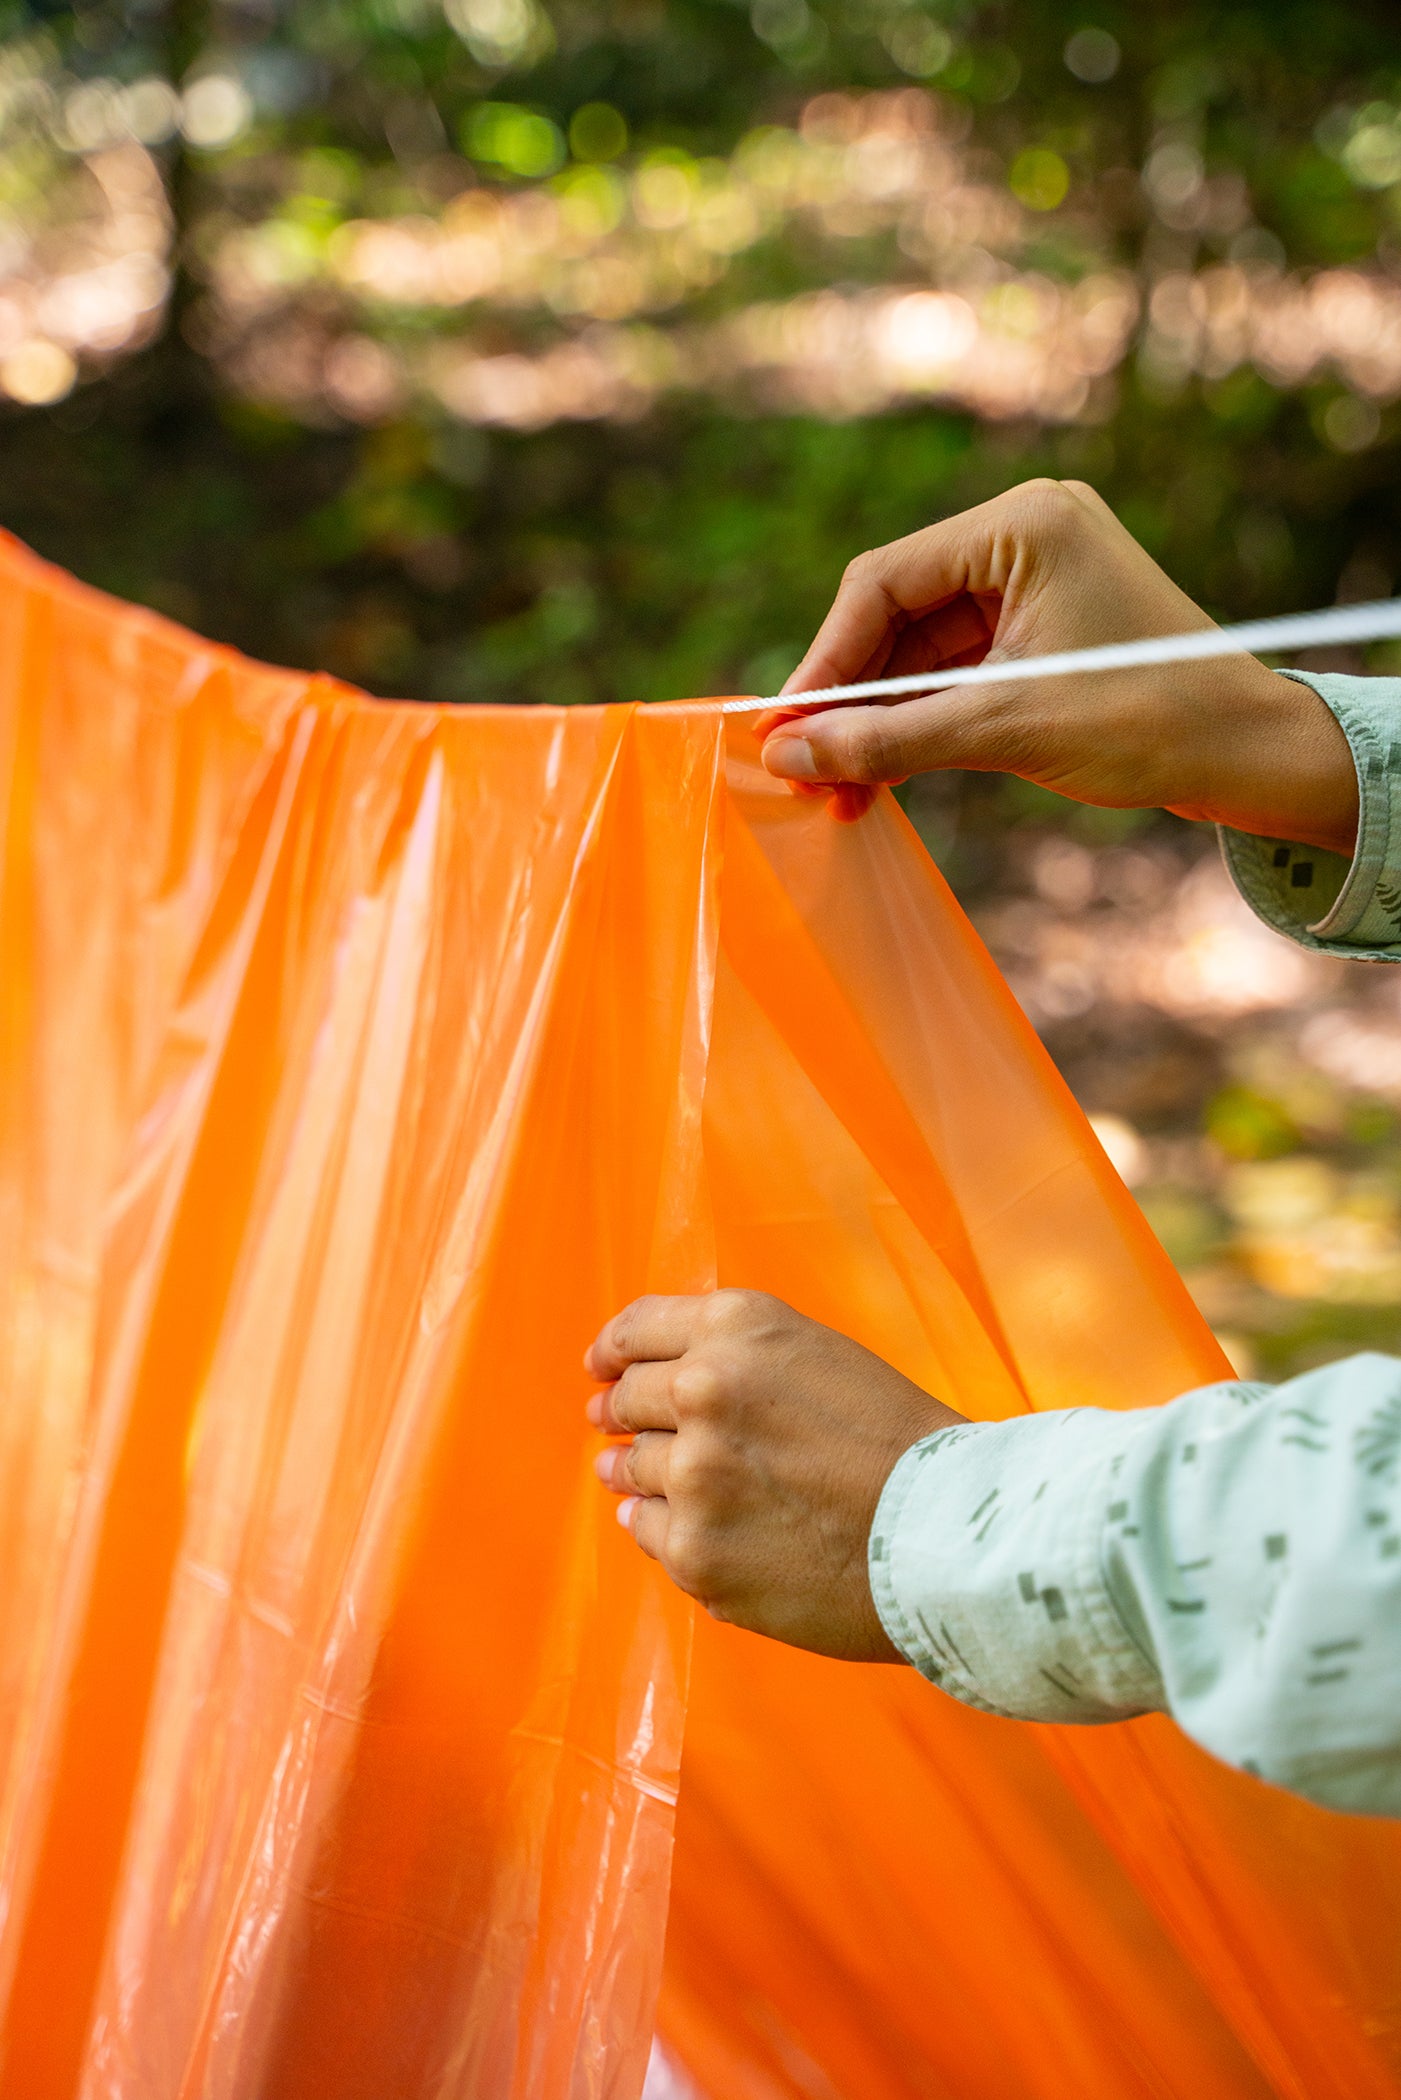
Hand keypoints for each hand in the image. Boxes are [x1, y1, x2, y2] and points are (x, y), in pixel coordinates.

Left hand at [584, 1289, 962, 1660]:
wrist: (947, 1531)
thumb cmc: (897, 1442)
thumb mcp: (817, 1354)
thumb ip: (736, 1355)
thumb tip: (638, 1385)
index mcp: (738, 1328)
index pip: (637, 1330)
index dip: (612, 1351)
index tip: (601, 1368)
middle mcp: (703, 1388)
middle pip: (626, 1399)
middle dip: (621, 1413)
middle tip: (618, 1427)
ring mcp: (693, 1475)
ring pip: (631, 1469)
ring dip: (638, 1473)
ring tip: (654, 1482)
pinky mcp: (694, 1551)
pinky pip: (647, 1533)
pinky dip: (661, 1529)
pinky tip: (687, 1529)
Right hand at [761, 478, 1356, 855]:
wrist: (1252, 755)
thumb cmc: (1151, 722)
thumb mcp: (1004, 729)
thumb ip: (887, 739)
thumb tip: (788, 755)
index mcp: (1023, 524)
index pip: (884, 582)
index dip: (824, 662)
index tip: (782, 730)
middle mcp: (1024, 536)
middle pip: (894, 614)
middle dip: (849, 698)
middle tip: (803, 771)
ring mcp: (1033, 582)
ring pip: (919, 650)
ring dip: (878, 720)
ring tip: (839, 791)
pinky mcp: (1040, 629)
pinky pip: (953, 670)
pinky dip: (917, 721)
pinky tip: (880, 773)